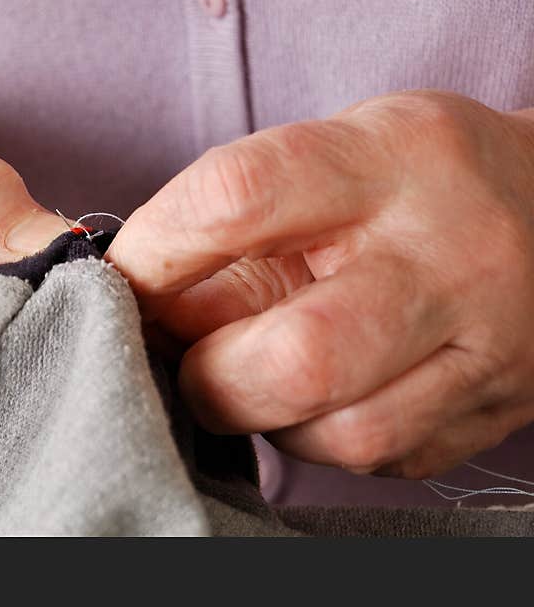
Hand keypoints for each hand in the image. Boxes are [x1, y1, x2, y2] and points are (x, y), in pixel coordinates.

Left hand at [108, 90, 533, 477]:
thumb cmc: (420, 177)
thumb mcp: (335, 158)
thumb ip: (237, 229)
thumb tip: (142, 305)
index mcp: (390, 160)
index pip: (238, 201)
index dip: (157, 249)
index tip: (124, 275)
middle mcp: (446, 258)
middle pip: (297, 358)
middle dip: (211, 376)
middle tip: (194, 359)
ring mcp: (483, 347)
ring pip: (343, 433)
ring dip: (267, 417)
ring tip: (262, 374)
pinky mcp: (491, 414)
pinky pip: (380, 459)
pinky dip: (323, 437)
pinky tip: (324, 395)